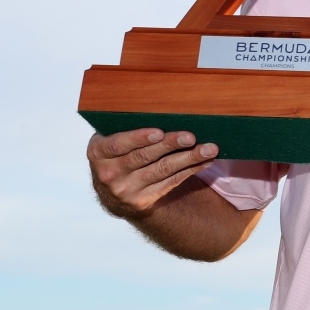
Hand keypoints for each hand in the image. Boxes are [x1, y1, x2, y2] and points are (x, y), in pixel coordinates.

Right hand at [87, 128, 218, 218]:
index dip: (138, 138)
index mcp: (99, 153)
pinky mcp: (142, 202)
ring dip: (189, 158)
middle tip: (191, 136)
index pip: (117, 145)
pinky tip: (206, 161)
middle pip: (144, 157)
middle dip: (170, 145)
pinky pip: (171, 183)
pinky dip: (191, 170)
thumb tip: (165, 107)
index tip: (158, 132)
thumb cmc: (120, 154)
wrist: (114, 192)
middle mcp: (109, 174)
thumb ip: (128, 127)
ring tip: (210, 148)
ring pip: (162, 171)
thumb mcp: (113, 141)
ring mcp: (125, 190)